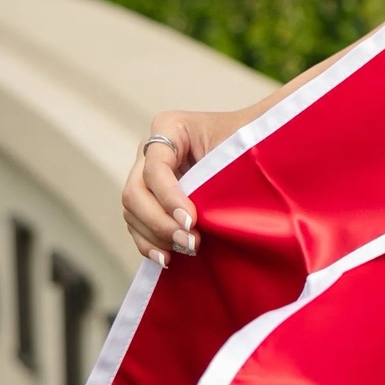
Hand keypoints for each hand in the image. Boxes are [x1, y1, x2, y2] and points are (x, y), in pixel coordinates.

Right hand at [121, 109, 234, 267]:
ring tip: (188, 248)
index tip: (192, 220)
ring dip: (156, 236)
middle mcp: (150, 151)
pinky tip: (166, 257)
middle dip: (160, 222)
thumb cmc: (248, 140)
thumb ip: (226, 163)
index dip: (169, 197)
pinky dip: (149, 244)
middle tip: (191, 241)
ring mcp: (145, 176)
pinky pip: (137, 225)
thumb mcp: (239, 143)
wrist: (253, 146)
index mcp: (169, 127)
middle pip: (135, 192)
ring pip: (132, 212)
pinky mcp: (149, 200)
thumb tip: (214, 196)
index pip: (156, 168)